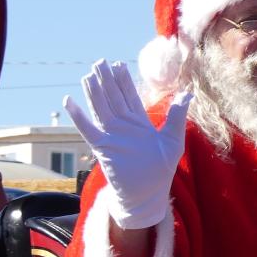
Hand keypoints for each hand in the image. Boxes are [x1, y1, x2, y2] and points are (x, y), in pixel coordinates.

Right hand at [64, 60, 191, 228]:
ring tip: (88, 74)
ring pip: (101, 108)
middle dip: (106, 80)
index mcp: (140, 123)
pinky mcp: (103, 147)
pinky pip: (88, 129)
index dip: (124, 81)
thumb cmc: (161, 170)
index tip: (119, 64)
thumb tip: (187, 95)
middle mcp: (124, 126)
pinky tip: (69, 101)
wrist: (148, 195)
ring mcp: (112, 135)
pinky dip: (78, 116)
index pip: (129, 96)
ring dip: (94, 91)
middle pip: (113, 98)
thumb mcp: (173, 140)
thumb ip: (177, 117)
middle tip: (99, 61)